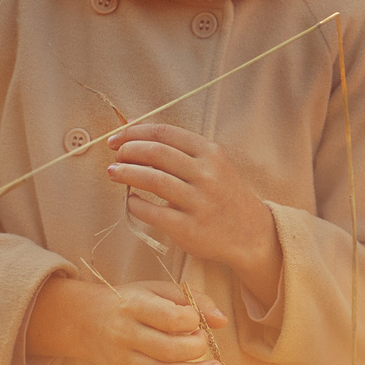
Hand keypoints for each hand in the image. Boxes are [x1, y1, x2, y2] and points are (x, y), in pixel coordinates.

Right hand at [28, 275, 228, 364]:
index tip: (198, 320)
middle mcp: (125, 334)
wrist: (87, 320)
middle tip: (205, 343)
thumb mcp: (158, 290)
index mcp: (134, 306)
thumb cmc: (132, 302)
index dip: (193, 320)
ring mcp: (121, 360)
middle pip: (168, 350)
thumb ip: (193, 300)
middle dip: (196, 348)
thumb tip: (222, 320)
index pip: (169, 318)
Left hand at [106, 123, 283, 304]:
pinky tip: (130, 200)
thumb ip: (180, 150)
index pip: (164, 133)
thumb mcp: (213, 164)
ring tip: (114, 172)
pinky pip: (152, 212)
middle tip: (115, 157)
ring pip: (152, 179)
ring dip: (126, 173)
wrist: (251, 233)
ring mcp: (198, 201)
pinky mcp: (188, 228)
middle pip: (156, 153)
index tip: (117, 138)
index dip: (134, 133)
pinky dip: (135, 203)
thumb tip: (135, 132)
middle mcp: (206, 174)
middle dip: (128, 151)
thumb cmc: (224, 195)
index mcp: (210, 153)